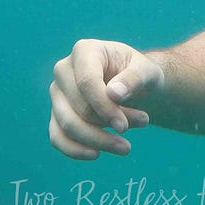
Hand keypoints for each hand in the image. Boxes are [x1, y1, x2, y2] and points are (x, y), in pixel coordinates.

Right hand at [49, 39, 162, 159]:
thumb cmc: (139, 74)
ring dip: (98, 141)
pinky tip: (97, 154)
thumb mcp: (147, 72)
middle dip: (109, 124)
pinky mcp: (56, 114)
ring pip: (68, 125)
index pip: (87, 82)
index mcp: (85, 51)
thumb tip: (113, 93)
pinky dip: (75, 150)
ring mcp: (57, 93)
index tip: (125, 126)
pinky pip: (57, 137)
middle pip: (80, 107)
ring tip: (126, 146)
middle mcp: (64, 70)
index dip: (105, 107)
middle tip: (141, 124)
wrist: (133, 86)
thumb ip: (134, 79)